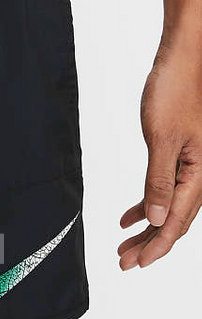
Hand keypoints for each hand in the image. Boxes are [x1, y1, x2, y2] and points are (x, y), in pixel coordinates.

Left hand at [119, 38, 201, 269]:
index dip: (157, 246)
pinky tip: (130, 216)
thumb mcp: (162, 139)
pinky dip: (148, 202)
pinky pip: (167, 187)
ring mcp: (194, 163)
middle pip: (174, 218)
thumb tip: (156, 218)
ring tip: (123, 244)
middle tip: (124, 262)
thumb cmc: (176, 88)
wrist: (185, 55)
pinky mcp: (183, 152)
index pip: (177, 221)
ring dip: (147, 226)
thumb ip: (159, 181)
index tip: (135, 264)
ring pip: (170, 205)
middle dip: (149, 242)